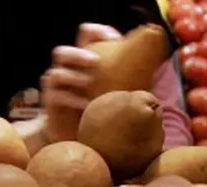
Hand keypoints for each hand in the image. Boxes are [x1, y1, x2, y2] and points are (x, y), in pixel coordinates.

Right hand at [39, 23, 122, 142]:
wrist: (79, 134)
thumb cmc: (103, 107)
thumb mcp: (118, 88)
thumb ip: (130, 75)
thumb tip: (156, 66)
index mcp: (84, 58)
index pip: (86, 34)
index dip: (99, 32)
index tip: (116, 40)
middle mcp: (67, 68)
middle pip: (63, 52)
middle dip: (79, 53)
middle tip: (95, 61)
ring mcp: (57, 85)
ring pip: (56, 72)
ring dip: (72, 76)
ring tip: (88, 83)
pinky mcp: (51, 102)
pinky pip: (56, 96)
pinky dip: (71, 99)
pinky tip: (86, 105)